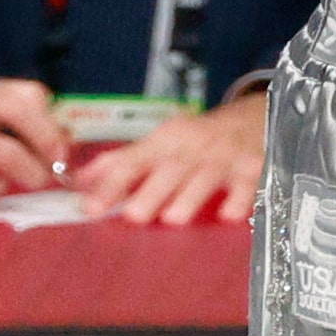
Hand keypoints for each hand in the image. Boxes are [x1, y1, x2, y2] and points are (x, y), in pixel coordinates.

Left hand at [73, 93, 266, 224]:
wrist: (256, 117)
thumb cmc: (201, 138)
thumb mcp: (162, 141)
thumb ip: (122, 162)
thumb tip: (79, 180)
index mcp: (166, 141)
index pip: (131, 162)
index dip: (110, 184)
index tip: (89, 207)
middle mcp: (192, 149)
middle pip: (168, 171)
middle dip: (150, 193)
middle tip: (133, 215)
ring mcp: (223, 159)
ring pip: (204, 180)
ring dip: (188, 199)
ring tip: (173, 218)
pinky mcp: (252, 170)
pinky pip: (244, 188)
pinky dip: (237, 202)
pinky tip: (229, 215)